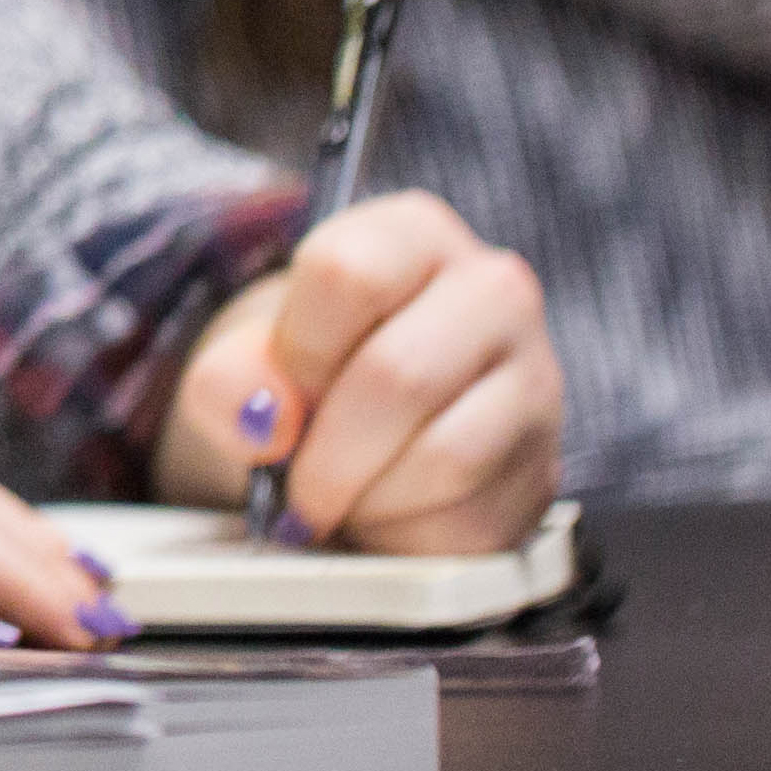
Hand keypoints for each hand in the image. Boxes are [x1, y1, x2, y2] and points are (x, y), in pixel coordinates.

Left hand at [154, 192, 560, 551]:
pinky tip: (385, 514)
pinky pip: (472, 519)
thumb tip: (266, 419)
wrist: (358, 433)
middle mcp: (493, 291)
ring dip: (368, 500)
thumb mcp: (243, 362)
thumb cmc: (299, 380)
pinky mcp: (544, 467)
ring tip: (340, 496)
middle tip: (295, 485)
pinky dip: (406, 535)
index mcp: (412, 235)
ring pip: (446, 457)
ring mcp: (535, 380)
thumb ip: (227, 378)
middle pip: (399, 375)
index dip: (298, 352)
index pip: (348, 272)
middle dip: (327, 452)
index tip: (282, 395)